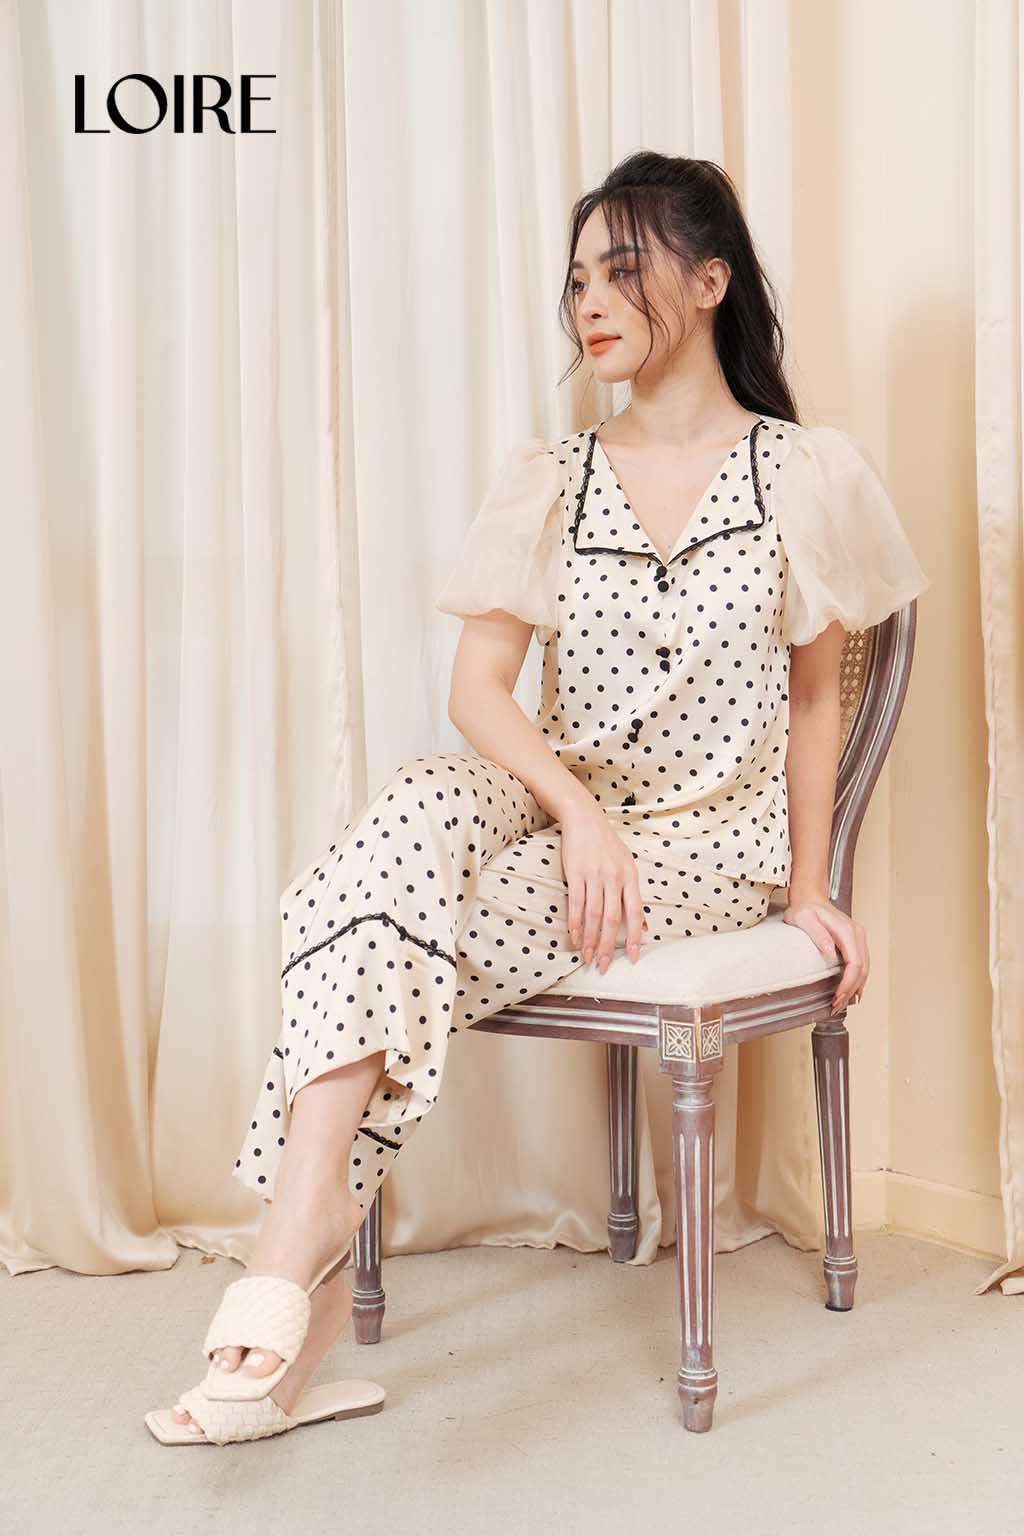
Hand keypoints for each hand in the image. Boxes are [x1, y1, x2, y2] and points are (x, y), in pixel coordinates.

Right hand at [559, 800, 646, 968]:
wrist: (584, 817)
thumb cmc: (606, 843)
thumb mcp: (627, 865)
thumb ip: (633, 895)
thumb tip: (644, 926)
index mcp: (630, 876)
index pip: (635, 912)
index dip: (634, 936)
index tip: (632, 957)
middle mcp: (614, 877)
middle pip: (612, 918)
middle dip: (607, 945)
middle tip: (603, 965)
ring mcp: (595, 875)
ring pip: (593, 914)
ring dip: (589, 938)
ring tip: (586, 956)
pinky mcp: (576, 873)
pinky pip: (576, 903)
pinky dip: (575, 922)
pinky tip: (574, 936)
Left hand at [782, 891, 868, 1012]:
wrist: (810, 899)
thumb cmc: (805, 909)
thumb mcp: (804, 919)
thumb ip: (817, 934)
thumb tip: (830, 952)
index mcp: (847, 931)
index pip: (855, 963)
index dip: (848, 983)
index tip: (837, 997)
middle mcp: (857, 935)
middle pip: (862, 969)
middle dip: (850, 991)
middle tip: (836, 1006)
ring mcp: (858, 939)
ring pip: (865, 969)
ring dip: (855, 989)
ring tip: (841, 1004)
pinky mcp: (855, 944)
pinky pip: (861, 965)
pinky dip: (857, 981)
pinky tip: (850, 993)